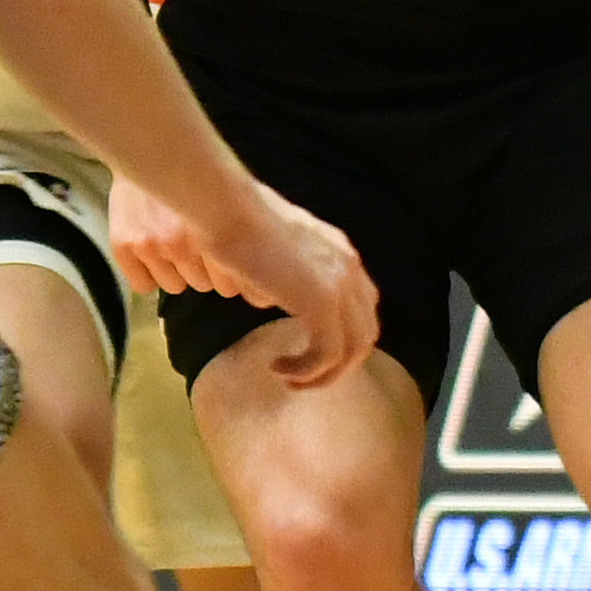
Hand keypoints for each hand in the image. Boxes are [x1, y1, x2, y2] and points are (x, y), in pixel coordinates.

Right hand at [110, 174, 377, 388]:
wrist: (226, 210)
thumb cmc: (233, 221)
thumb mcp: (267, 249)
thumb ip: (278, 270)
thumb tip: (266, 296)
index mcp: (340, 252)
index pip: (362, 305)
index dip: (342, 335)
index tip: (308, 349)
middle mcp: (349, 268)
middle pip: (364, 331)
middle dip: (338, 362)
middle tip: (302, 375)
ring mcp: (339, 286)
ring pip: (351, 350)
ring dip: (321, 373)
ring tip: (288, 379)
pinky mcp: (322, 304)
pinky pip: (326, 355)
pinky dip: (305, 371)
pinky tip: (277, 369)